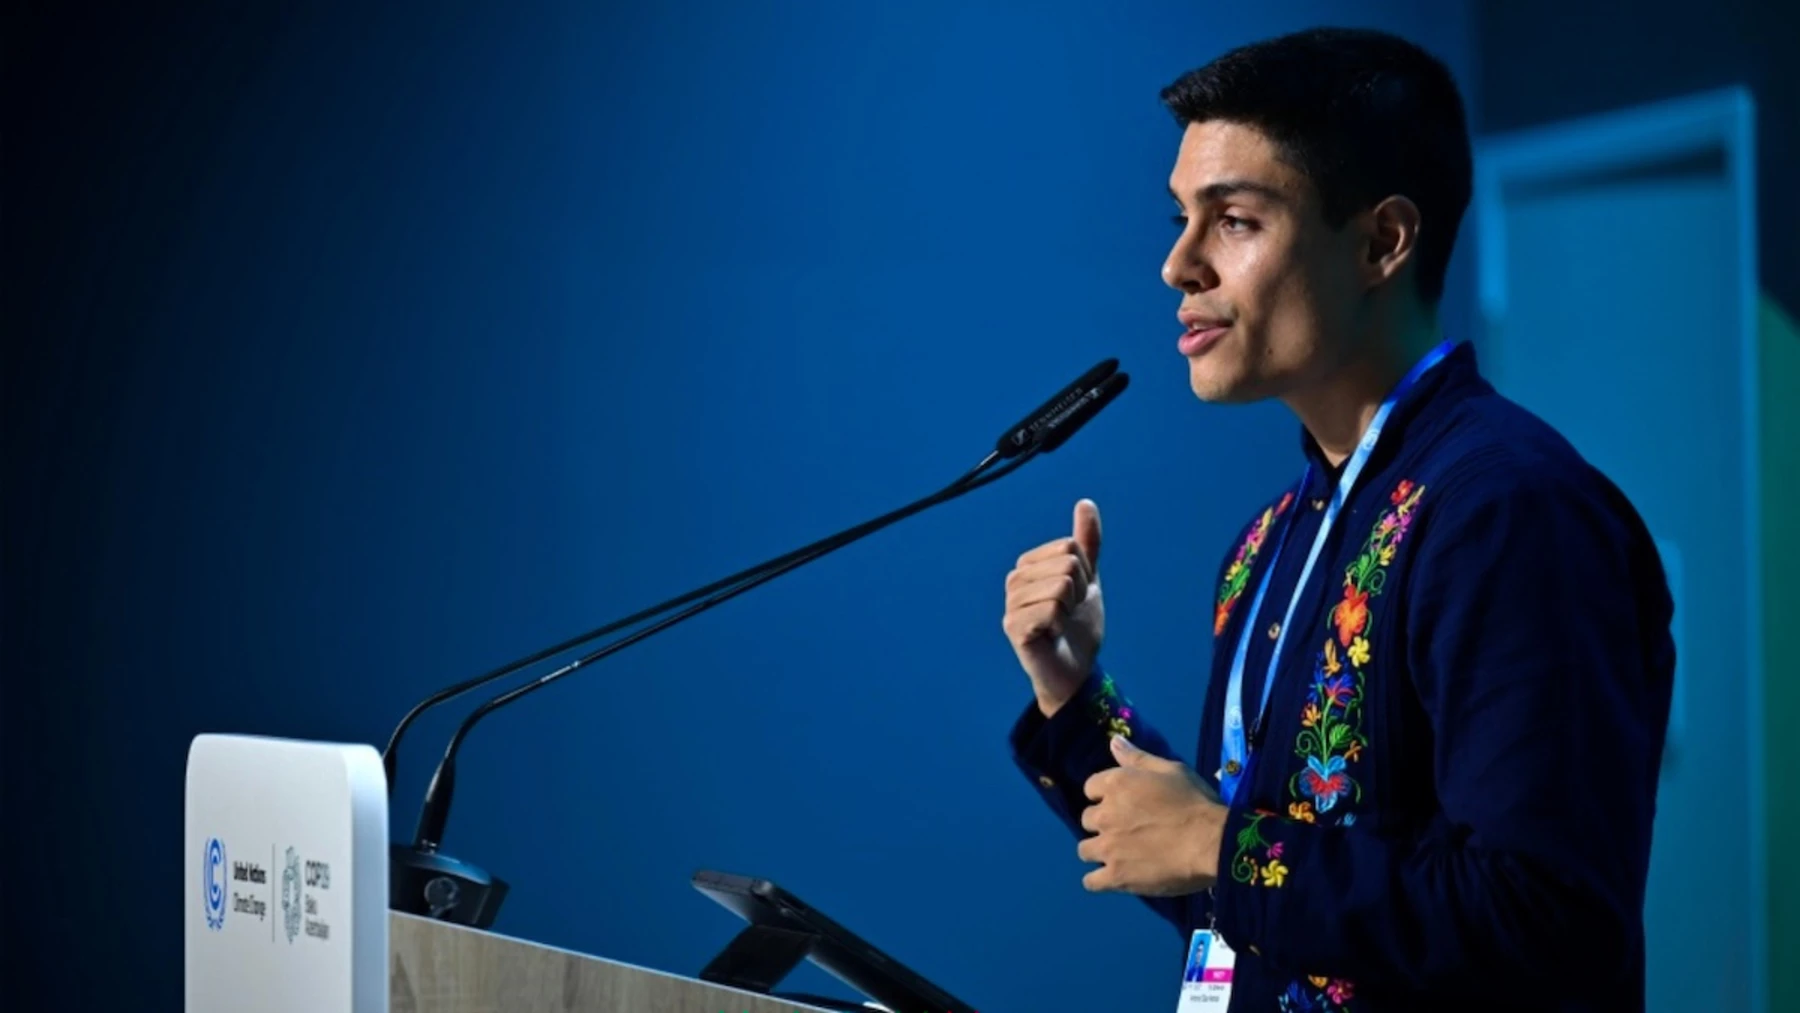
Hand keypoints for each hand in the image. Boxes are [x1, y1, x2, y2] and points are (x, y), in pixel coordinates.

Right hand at [1003, 499, 1104, 716]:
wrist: (1075, 671)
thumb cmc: (1078, 626)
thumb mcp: (1088, 579)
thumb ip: (1087, 542)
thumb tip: (1086, 502)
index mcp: (1028, 565)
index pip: (1070, 547)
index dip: (1084, 575)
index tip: (1074, 598)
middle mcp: (1014, 580)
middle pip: (1067, 564)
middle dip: (1078, 592)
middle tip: (1068, 614)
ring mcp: (1011, 603)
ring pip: (1060, 586)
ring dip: (1070, 610)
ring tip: (1059, 625)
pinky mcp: (1013, 626)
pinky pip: (1051, 609)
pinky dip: (1060, 625)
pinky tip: (1051, 636)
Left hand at [1077, 734, 1227, 895]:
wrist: (1213, 842)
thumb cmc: (1196, 802)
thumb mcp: (1170, 770)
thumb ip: (1137, 758)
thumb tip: (1113, 741)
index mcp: (1115, 785)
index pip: (1091, 788)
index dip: (1106, 797)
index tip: (1124, 805)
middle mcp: (1105, 815)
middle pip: (1087, 820)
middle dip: (1103, 824)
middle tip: (1127, 831)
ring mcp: (1108, 848)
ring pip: (1085, 850)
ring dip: (1099, 852)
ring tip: (1121, 856)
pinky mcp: (1115, 877)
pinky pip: (1092, 882)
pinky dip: (1099, 880)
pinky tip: (1113, 878)